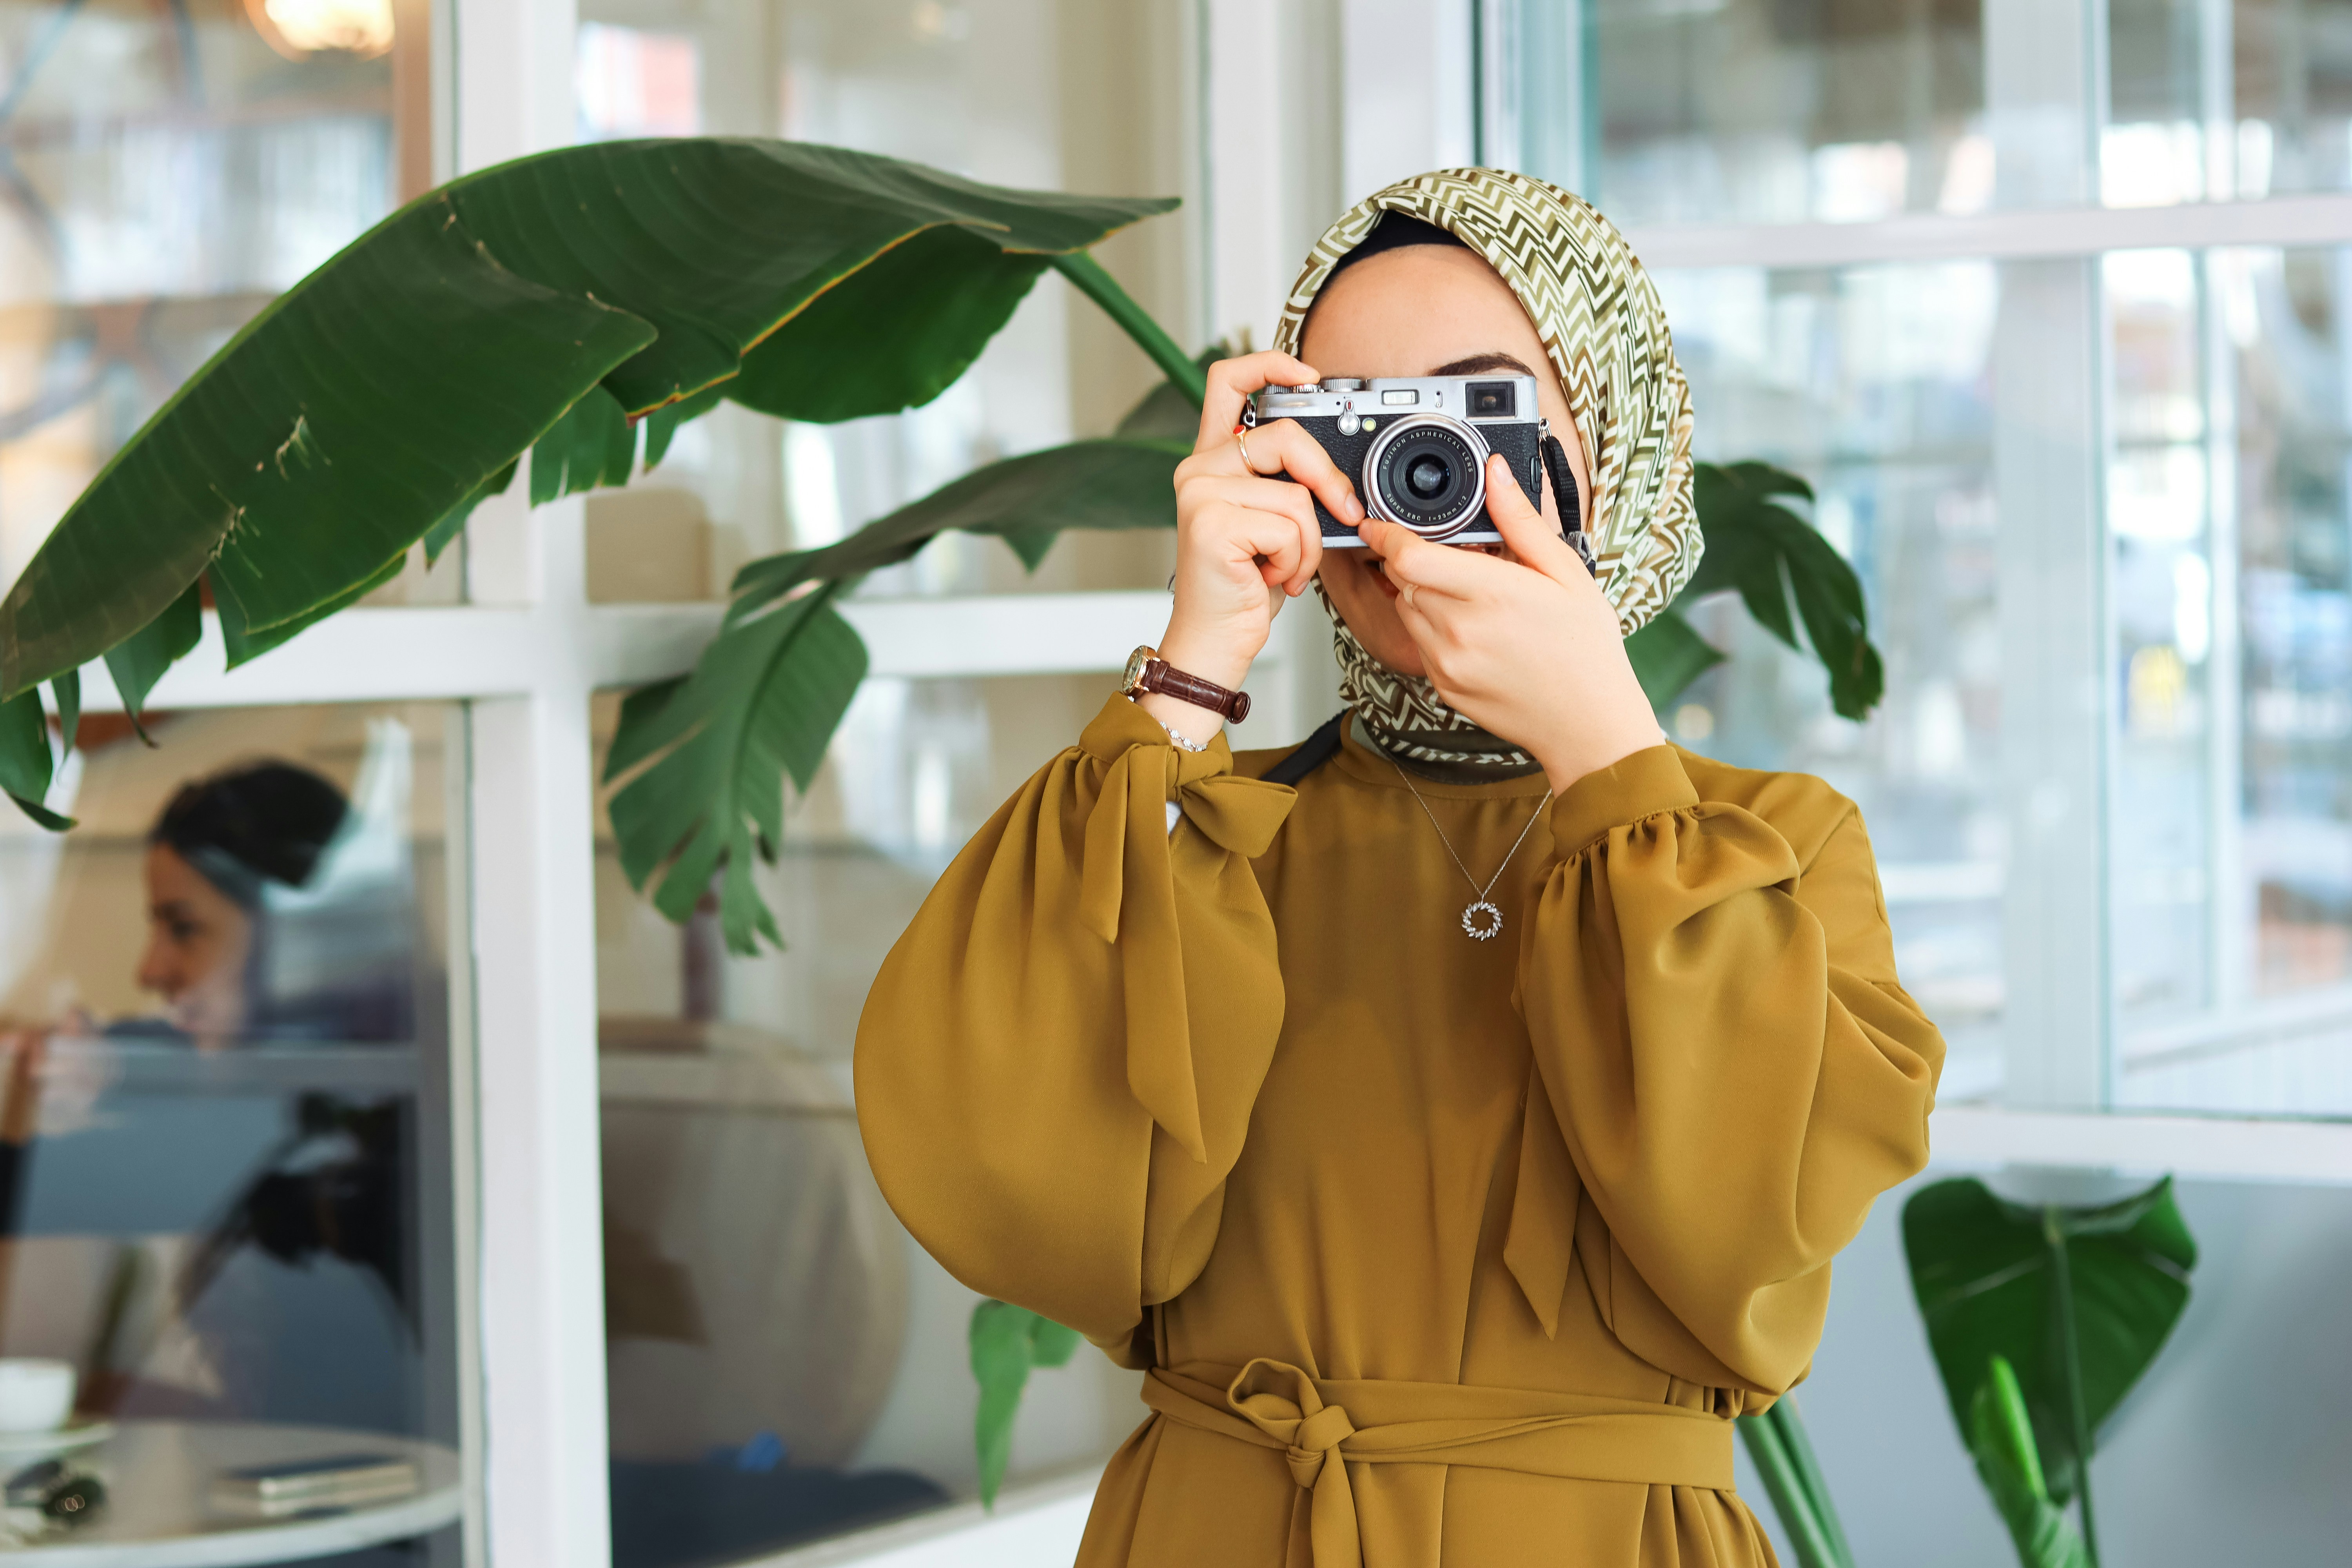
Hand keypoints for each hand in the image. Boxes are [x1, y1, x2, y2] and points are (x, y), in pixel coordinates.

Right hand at [1147, 352, 1365, 743]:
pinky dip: (1296, 560)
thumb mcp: (1274, 522)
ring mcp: (1199, 494)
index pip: (1229, 381)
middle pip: (1284, 436)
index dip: (1271, 364)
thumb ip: (1289, 482)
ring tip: (1285, 566)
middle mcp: (1198, 469)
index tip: (1309, 375)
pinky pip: (1288, 526)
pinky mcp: (1211, 523)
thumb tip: (1338, 471)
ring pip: (1295, 494)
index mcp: (1212, 459)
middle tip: (1341, 512)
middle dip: (1326, 477)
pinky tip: (1273, 579)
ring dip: (1309, 541)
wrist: (1215, 640)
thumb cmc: (1245, 584)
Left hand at [1360, 452, 1660, 790]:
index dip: (1387, 534)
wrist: (1587, 724)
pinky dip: (1431, 626)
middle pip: (1402, 578)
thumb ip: (1520, 521)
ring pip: (1405, 608)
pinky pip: (1417, 641)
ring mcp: (1446, 662)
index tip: (1379, 522)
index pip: (1407, 555)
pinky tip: (1473, 628)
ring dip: (1421, 592)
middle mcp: (1459, 630)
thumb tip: (1495, 472)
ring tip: (1469, 594)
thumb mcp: (1565, 573)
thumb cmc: (1585, 648)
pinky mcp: (1442, 685)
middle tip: (1453, 556)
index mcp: (1490, 594)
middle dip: (1414, 559)